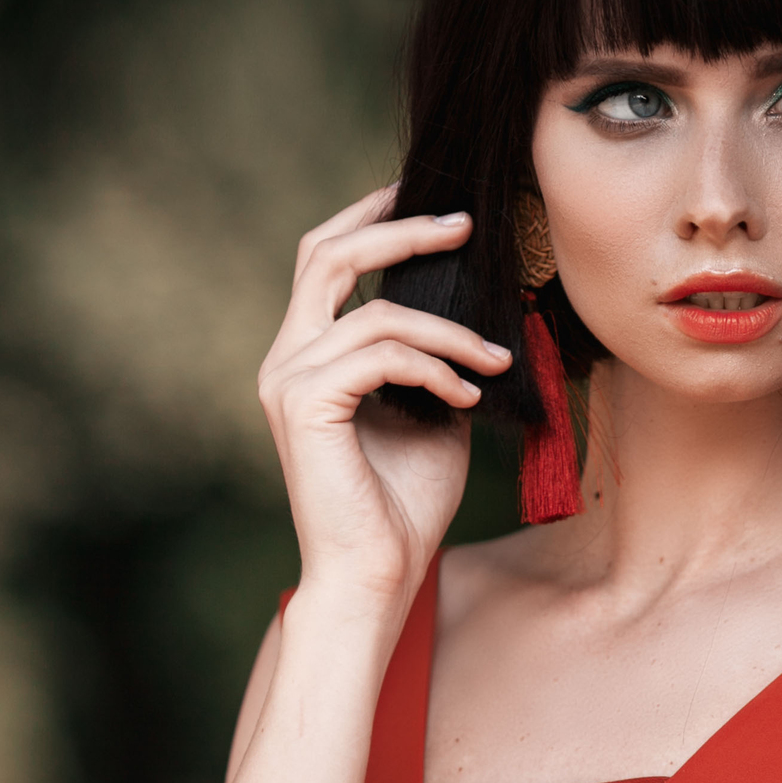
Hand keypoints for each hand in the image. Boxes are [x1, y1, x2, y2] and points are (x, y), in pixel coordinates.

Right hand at [257, 187, 513, 607]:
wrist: (377, 574)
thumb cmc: (403, 507)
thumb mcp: (435, 418)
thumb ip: (439, 363)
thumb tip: (483, 319)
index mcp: (308, 355)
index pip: (327, 261)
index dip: (374, 220)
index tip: (438, 208)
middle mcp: (285, 359)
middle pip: (326, 253)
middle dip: (398, 229)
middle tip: (465, 225)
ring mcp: (287, 380)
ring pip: (374, 312)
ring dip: (448, 330)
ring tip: (495, 358)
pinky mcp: (304, 405)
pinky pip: (379, 355)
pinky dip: (432, 367)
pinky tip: (466, 395)